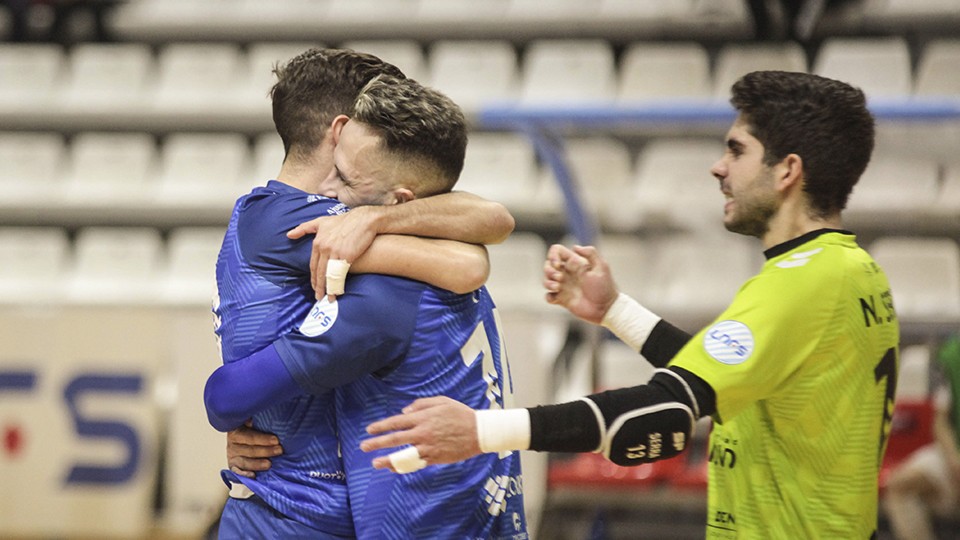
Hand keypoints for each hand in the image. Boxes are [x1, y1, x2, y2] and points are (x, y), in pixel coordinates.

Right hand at [226, 422, 282, 478]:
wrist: (245, 437)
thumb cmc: (254, 427)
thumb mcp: (254, 420)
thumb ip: (258, 419)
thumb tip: (267, 416)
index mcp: (236, 430)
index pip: (250, 436)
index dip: (263, 438)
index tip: (276, 440)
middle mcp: (232, 443)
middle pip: (249, 449)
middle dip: (266, 451)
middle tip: (279, 450)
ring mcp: (232, 455)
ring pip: (244, 461)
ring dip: (257, 464)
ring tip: (269, 464)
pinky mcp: (233, 466)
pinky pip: (237, 471)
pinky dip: (244, 474)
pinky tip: (253, 475)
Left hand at [286, 207, 379, 299]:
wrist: (365, 220)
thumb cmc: (344, 221)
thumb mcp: (322, 221)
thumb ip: (304, 228)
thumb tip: (289, 234)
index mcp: (318, 242)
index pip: (313, 264)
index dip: (313, 277)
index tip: (314, 286)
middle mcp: (324, 248)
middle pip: (319, 272)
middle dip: (318, 286)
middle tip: (318, 297)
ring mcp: (335, 252)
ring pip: (328, 275)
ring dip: (327, 288)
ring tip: (328, 298)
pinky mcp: (347, 256)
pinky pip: (339, 274)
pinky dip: (337, 284)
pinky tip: (337, 292)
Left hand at [361, 396, 480, 471]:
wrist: (479, 431)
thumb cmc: (460, 414)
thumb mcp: (441, 401)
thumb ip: (421, 404)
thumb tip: (404, 412)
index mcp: (423, 418)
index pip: (396, 422)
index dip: (381, 426)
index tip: (369, 429)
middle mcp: (422, 433)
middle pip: (395, 439)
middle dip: (377, 442)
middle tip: (363, 446)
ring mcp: (428, 447)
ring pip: (403, 455)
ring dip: (387, 459)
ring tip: (375, 463)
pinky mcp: (435, 458)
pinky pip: (415, 463)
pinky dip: (404, 466)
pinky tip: (395, 468)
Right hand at [543, 244, 618, 323]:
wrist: (605, 308)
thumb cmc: (605, 288)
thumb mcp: (601, 267)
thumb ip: (591, 253)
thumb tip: (575, 247)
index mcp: (575, 263)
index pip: (557, 252)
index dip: (553, 256)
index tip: (558, 265)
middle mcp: (568, 274)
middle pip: (547, 265)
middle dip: (548, 270)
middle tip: (560, 278)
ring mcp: (564, 287)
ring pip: (546, 280)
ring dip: (548, 283)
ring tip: (557, 288)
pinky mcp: (562, 299)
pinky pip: (549, 296)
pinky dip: (549, 297)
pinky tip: (556, 299)